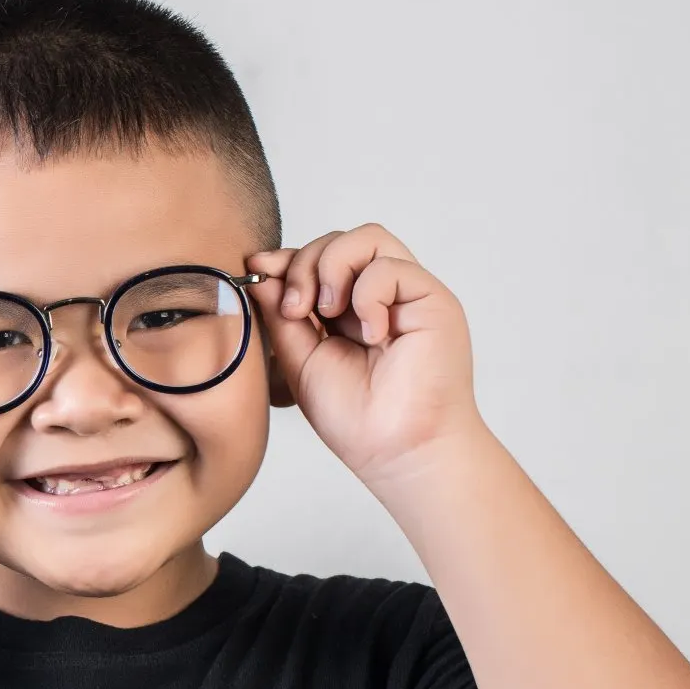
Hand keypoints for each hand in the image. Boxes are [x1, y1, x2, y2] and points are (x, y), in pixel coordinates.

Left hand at [247, 224, 486, 485]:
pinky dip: (369, 294)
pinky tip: (370, 334)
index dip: (286, 259)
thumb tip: (258, 270)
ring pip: (367, 238)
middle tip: (295, 310)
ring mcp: (407, 295)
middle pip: (339, 241)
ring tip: (327, 314)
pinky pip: (391, 266)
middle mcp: (379, 296)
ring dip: (333, 267)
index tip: (256, 270)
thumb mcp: (300, 358)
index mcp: (348, 310)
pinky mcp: (433, 300)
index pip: (318, 260)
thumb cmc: (353, 417)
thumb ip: (282, 314)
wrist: (395, 451)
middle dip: (304, 265)